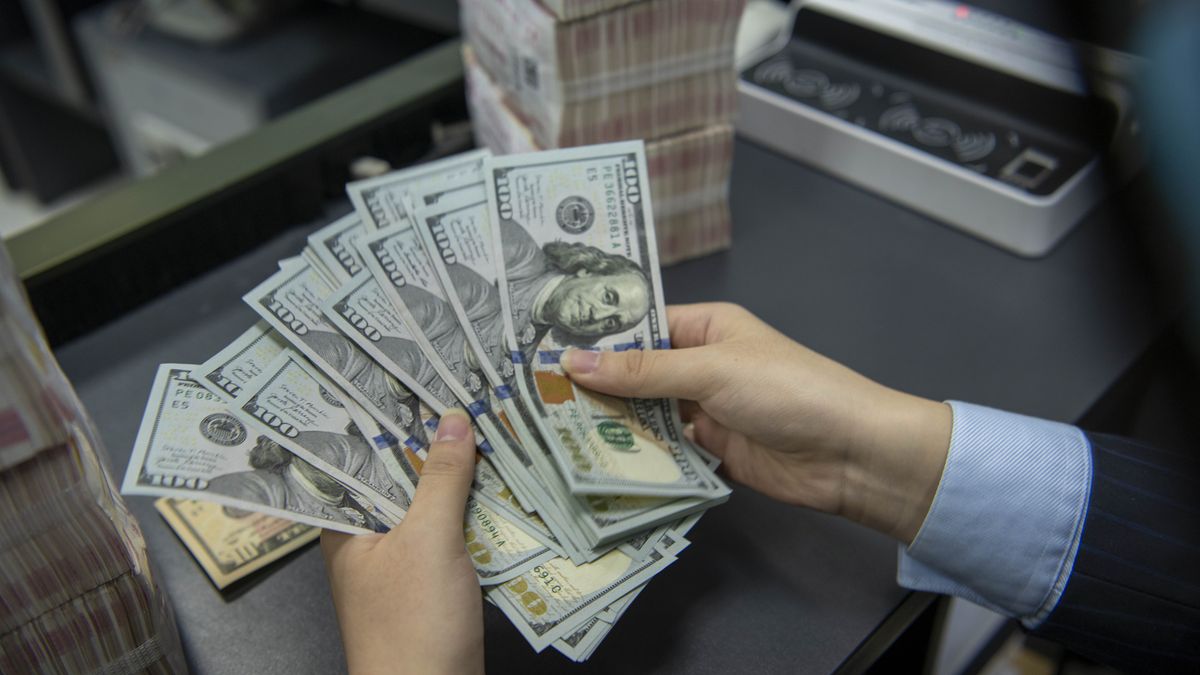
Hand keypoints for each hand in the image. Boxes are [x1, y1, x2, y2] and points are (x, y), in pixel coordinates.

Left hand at [322, 409, 483, 674]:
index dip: (385, 415)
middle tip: (461, 386)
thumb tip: (453, 419)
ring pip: (425, 503)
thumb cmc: (412, 625)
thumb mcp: (428, 541)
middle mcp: (365, 538)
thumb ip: (440, 478)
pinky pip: (447, 532)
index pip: (357, 454)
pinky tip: (497, 484)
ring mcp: (397, 562)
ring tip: (485, 421)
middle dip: (429, 439)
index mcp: (344, 523)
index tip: (413, 373)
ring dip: (454, 473)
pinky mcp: (429, 582)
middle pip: (397, 475)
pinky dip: (469, 509)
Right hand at [561, 303, 950, 543]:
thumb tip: (572, 362)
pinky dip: (639, 459)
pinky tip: (597, 465)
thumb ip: (641, 372)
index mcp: (706, 327)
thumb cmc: (788, 390)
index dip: (595, 338)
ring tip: (553, 433)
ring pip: (647, 416)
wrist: (850, 453)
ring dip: (613, 426)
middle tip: (535, 398)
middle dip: (596, 387)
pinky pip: (665, 452)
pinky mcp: (712, 451)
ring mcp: (707, 410)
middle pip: (637, 374)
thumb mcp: (711, 371)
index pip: (640, 326)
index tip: (542, 349)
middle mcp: (702, 365)